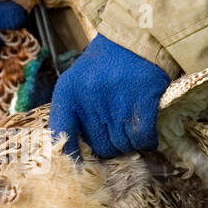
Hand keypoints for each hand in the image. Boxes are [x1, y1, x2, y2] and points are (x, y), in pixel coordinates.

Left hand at [48, 34, 170, 158]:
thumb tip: (77, 154)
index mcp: (68, 92)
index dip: (68, 157)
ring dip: (130, 142)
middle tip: (118, 132)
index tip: (76, 169)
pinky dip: (147, 141)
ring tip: (132, 125)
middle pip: (99, 147)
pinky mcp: (141, 102)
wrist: (137, 38)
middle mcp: (87, 98)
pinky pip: (142, 138)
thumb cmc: (107, 63)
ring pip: (122, 145)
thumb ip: (74, 112)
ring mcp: (115, 101)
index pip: (60, 135)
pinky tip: (147, 132)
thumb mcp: (78, 80)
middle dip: (110, 145)